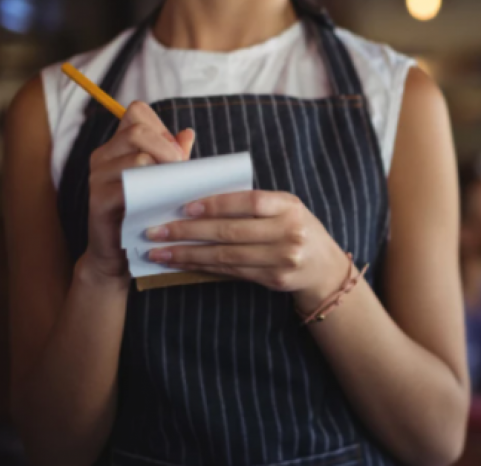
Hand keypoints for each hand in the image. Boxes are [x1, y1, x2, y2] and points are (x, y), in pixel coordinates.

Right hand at [84, 101, 192, 279]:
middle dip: (167, 148)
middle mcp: (103, 156)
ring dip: (164, 172)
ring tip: (174, 190)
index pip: (137, 112)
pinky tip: (162, 203)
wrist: (119, 252)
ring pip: (137, 157)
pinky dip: (151, 192)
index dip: (162, 127)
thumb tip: (187, 133)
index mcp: (117, 146)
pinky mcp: (98, 201)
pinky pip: (128, 186)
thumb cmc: (145, 213)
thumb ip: (173, 156)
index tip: (177, 153)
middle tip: (181, 170)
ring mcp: (97, 177)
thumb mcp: (163, 181)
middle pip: (137, 130)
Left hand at [145, 190, 350, 309]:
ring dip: (188, 254)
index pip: (249, 202)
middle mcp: (289, 232)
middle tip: (156, 231)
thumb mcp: (284, 208)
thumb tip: (200, 201)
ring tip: (159, 252)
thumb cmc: (296, 228)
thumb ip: (253, 204)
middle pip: (231, 232)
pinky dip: (204, 267)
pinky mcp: (275, 279)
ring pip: (226, 256)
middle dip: (188, 232)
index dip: (216, 204)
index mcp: (289, 206)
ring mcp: (283, 259)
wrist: (324, 266)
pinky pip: (232, 272)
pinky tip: (183, 263)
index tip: (184, 207)